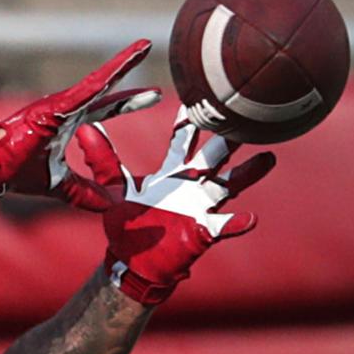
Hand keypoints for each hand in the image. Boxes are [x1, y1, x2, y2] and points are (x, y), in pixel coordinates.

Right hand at [0, 40, 160, 210]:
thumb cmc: (15, 172)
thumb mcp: (59, 186)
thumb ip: (84, 193)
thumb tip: (109, 205)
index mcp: (67, 122)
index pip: (105, 109)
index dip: (128, 101)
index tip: (154, 94)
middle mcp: (65, 108)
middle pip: (105, 87)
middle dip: (129, 70)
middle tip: (148, 49)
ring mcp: (58, 104)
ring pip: (98, 81)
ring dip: (121, 64)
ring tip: (142, 47)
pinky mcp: (52, 107)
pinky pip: (84, 91)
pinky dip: (103, 79)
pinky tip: (121, 67)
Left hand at [77, 108, 275, 304]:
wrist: (134, 259)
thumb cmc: (128, 221)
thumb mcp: (115, 188)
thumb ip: (103, 161)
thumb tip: (84, 129)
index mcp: (170, 171)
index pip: (184, 139)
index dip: (192, 119)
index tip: (202, 94)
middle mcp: (191, 185)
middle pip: (215, 154)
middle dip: (229, 135)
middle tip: (246, 113)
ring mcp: (201, 207)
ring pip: (230, 184)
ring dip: (249, 172)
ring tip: (268, 157)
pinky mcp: (202, 232)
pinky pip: (222, 227)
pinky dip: (235, 223)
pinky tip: (249, 218)